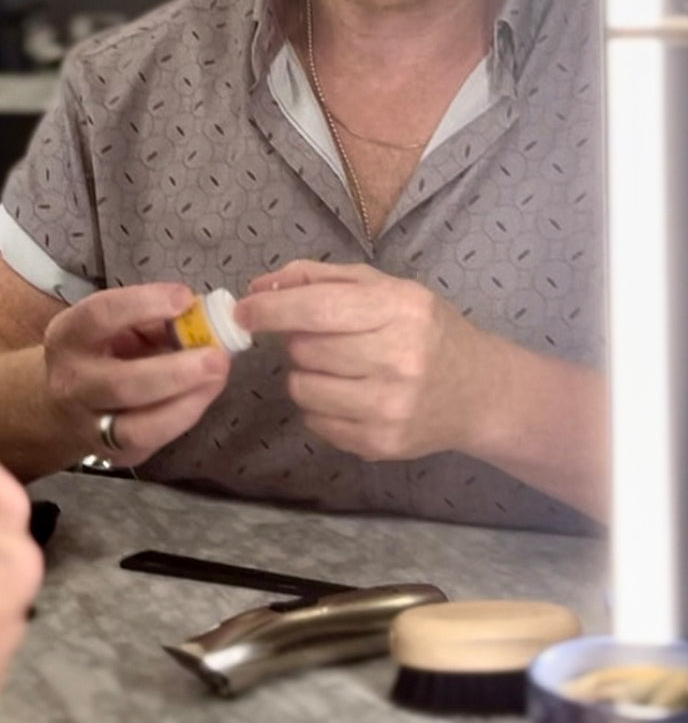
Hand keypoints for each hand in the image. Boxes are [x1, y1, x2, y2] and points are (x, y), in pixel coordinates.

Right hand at [42, 283, 230, 463]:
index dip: (143, 304)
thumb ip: (154, 317)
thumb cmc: (100, 351)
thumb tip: (203, 316)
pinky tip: (203, 395)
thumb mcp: (116, 324)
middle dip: (175, 372)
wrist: (62, 405)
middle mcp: (72, 385)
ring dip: (186, 402)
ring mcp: (90, 427)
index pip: (99, 316)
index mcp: (68, 337)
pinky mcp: (116, 455)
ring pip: (138, 428)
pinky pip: (155, 441)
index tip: (184, 298)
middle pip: (121, 384)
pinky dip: (184, 416)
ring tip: (217, 377)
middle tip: (217, 357)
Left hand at [235, 260, 491, 462]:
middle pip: (304, 350)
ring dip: (306, 375)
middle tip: (321, 338)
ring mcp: (390, 406)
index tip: (243, 311)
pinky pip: (315, 423)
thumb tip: (259, 287)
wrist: (478, 392)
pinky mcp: (381, 443)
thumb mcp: (384, 288)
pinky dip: (319, 407)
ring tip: (338, 368)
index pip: (317, 309)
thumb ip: (320, 279)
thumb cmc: (424, 330)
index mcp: (400, 309)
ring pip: (303, 389)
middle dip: (297, 341)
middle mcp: (399, 359)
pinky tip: (350, 396)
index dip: (271, 310)